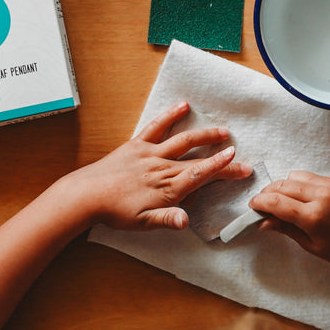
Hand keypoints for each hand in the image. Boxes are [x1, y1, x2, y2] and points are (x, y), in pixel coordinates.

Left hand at [70, 101, 251, 230]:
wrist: (87, 194)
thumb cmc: (115, 211)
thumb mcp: (142, 222)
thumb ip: (166, 220)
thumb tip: (187, 221)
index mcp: (166, 188)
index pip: (201, 176)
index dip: (223, 170)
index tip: (241, 165)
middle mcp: (162, 167)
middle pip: (197, 159)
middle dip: (221, 156)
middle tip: (239, 153)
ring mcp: (150, 153)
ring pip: (182, 141)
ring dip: (203, 135)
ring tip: (221, 130)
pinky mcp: (137, 143)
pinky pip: (156, 127)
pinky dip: (169, 115)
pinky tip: (182, 106)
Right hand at [250, 171, 329, 293]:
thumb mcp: (308, 244)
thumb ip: (283, 227)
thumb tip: (261, 222)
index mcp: (314, 216)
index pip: (276, 201)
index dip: (259, 201)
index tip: (253, 205)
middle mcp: (323, 196)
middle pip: (282, 185)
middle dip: (268, 193)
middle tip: (263, 203)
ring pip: (293, 176)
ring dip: (284, 187)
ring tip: (286, 200)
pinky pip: (310, 176)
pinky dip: (302, 184)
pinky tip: (305, 197)